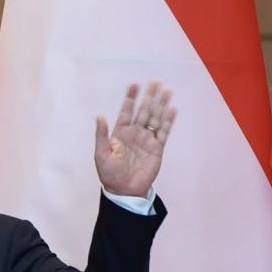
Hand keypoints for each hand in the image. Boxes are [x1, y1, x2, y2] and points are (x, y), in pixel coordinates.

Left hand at [94, 82, 175, 197]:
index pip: (126, 112)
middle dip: (149, 97)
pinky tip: (172, 109)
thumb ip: (101, 135)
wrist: (124, 190)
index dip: (130, 98)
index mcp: (120, 133)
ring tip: (167, 91)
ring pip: (155, 118)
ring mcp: (146, 140)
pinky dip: (168, 121)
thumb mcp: (101, 154)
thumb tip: (100, 116)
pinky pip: (163, 132)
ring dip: (161, 105)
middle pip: (143, 111)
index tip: (134, 85)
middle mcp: (134, 133)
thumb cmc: (109, 173)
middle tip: (155, 82)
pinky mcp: (157, 148)